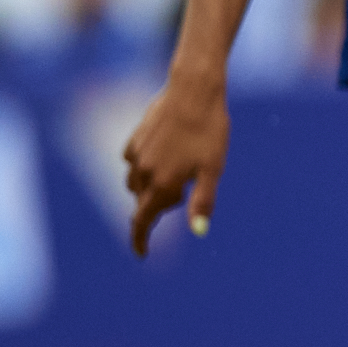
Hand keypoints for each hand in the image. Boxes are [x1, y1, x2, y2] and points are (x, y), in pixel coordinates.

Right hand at [121, 68, 228, 256]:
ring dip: (151, 189)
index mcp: (163, 184)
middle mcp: (144, 172)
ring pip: (136, 184)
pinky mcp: (134, 139)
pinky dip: (146, 168)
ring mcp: (136, 155)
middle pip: (143, 203)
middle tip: (186, 192)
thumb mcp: (213, 169)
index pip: (142, 221)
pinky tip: (166, 155)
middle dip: (158, 207)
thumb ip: (203, 201)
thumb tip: (199, 232)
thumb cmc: (210, 131)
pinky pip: (134, 163)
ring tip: (179, 174)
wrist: (193, 92)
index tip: (142, 254)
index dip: (140, 240)